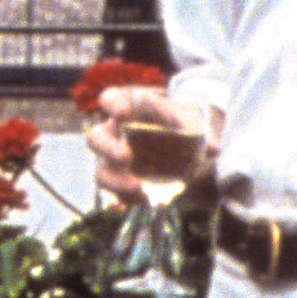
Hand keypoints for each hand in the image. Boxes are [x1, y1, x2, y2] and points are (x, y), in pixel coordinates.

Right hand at [87, 87, 215, 201]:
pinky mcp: (123, 183)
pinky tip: (145, 198)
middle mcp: (116, 133)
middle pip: (95, 138)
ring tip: (138, 188)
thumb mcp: (193, 120)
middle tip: (127, 157)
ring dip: (115, 180)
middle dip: (107, 148)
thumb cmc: (190, 128)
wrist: (200, 156)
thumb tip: (201, 141)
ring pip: (101, 171)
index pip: (111, 98)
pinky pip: (116, 193)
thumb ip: (190, 123)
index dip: (113, 104)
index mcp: (129, 108)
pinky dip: (128, 197)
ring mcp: (115, 161)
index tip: (124, 113)